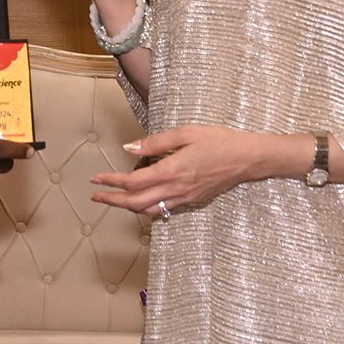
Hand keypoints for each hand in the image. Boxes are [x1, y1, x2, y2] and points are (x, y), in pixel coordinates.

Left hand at [90, 125, 258, 214]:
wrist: (248, 159)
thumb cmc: (218, 141)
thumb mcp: (185, 133)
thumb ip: (155, 142)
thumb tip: (129, 148)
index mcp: (171, 171)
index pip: (133, 183)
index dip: (112, 182)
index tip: (96, 179)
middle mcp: (176, 189)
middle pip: (136, 203)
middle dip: (113, 201)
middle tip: (95, 196)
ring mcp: (185, 199)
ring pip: (149, 210)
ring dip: (127, 207)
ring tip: (113, 199)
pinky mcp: (193, 201)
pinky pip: (164, 209)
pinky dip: (147, 208)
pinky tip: (141, 200)